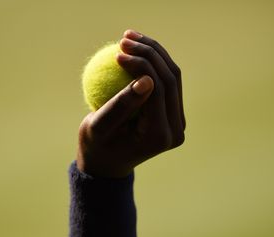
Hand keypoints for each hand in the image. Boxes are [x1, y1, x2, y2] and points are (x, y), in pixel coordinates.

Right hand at [77, 29, 185, 177]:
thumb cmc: (96, 146)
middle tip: (124, 38)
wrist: (107, 162)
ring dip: (153, 53)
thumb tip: (146, 80)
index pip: (157, 90)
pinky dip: (152, 63)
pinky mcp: (173, 113)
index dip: (141, 65)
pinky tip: (136, 49)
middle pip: (170, 80)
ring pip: (172, 77)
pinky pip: (166, 82)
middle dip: (149, 53)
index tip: (118, 51)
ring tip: (129, 37)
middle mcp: (175, 130)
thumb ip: (121, 106)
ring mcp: (177, 122)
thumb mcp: (98, 127)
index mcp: (159, 135)